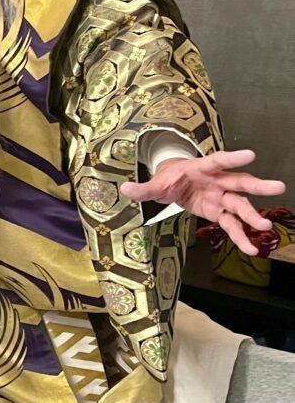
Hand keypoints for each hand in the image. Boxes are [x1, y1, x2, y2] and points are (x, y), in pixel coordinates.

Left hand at [119, 149, 285, 254]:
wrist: (175, 184)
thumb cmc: (168, 179)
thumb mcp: (155, 183)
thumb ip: (143, 188)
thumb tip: (124, 188)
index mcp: (201, 168)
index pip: (218, 161)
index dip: (233, 158)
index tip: (251, 154)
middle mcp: (217, 181)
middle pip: (240, 182)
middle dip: (258, 185)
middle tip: (278, 187)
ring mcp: (221, 197)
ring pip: (241, 205)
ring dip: (252, 216)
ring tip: (264, 228)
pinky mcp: (220, 212)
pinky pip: (232, 225)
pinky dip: (240, 237)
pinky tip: (250, 249)